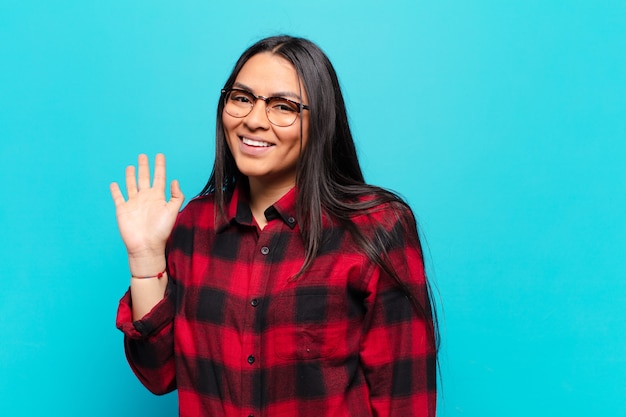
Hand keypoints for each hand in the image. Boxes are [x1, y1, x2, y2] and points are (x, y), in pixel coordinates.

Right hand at [110, 154, 183, 268]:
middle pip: (144, 178)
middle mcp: (145, 198)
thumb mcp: (172, 211)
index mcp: (158, 197)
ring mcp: (133, 203)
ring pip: (131, 185)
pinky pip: (118, 197)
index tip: (160, 155)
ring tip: (131, 166)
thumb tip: (175, 181)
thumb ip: (176, 196)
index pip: (159, 177)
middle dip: (144, 167)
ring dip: (130, 176)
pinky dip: (115, 190)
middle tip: (143, 155)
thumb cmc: (161, 231)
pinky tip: (114, 184)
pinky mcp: (122, 209)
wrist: (146, 245)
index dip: (160, 166)